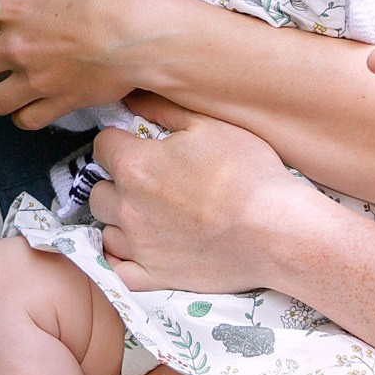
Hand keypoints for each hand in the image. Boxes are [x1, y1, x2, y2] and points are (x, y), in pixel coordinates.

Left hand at [0, 0, 183, 127]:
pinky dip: (24, 115)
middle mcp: (16, 45)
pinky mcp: (57, 104)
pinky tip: (32, 104)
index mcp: (16, 8)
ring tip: (5, 87)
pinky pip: (24, 120)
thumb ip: (32, 1)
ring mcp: (35, 79)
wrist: (143, 34)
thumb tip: (22, 9)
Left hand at [88, 97, 323, 294]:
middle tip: (144, 181)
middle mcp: (129, 208)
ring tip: (146, 215)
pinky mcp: (156, 277)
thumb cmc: (247, 174)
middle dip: (116, 183)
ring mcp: (141, 246)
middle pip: (99, 192)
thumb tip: (133, 98)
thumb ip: (164, 109)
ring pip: (107, 230)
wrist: (275, 230)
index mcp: (136, 166)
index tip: (134, 145)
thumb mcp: (209, 125)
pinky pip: (119, 271)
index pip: (103, 146)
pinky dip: (123, 260)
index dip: (119, 142)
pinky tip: (137, 249)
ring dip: (120, 220)